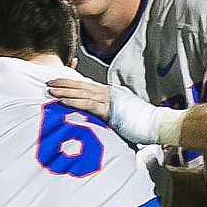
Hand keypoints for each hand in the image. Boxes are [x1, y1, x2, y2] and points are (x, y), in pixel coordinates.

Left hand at [47, 78, 185, 146]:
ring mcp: (110, 99)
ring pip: (82, 92)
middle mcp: (109, 93)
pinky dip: (74, 101)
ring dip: (65, 90)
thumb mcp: (127, 114)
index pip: (88, 86)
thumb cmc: (144, 123)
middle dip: (64, 83)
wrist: (157, 124)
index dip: (74, 84)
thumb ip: (116, 111)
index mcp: (112, 93)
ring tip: (50, 89)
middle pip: (82, 85)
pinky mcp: (110, 109)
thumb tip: (109, 112)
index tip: (61, 83)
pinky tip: (63, 100)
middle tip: (49, 82)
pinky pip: (88, 103)